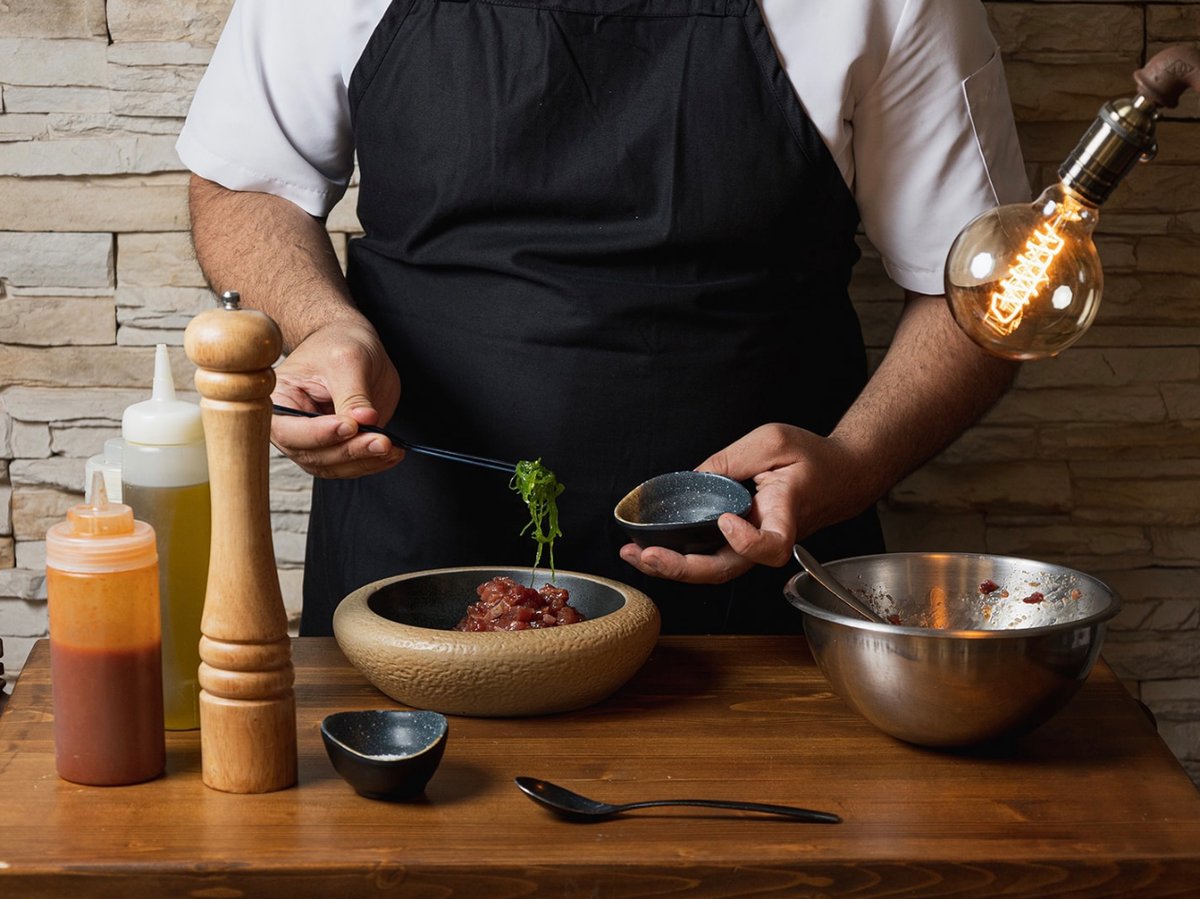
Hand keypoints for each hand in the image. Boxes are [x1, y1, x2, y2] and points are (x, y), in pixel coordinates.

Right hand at [269, 318, 403, 477]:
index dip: (318, 434)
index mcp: (279, 400)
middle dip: (349, 451)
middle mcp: (292, 426)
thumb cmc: (339, 343)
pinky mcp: (338, 446)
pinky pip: (352, 464)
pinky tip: (392, 454)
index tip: (349, 426)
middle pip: (313, 454)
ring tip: (391, 448)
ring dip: (364, 461)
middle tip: (381, 441)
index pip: (288, 429)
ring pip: (334, 466)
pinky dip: (373, 463)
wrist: (351, 343)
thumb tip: (365, 421)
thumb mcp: (347, 360)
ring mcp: (315, 440)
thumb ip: (353, 393)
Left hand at [618, 424, 869, 583]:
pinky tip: (650, 549)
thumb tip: (691, 479)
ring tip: (634, 554)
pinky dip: (679, 556)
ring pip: (714, 569)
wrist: (842, 476)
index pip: (771, 545)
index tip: (727, 520)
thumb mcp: (772, 441)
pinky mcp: (744, 544)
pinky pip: (711, 557)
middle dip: (682, 568)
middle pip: (727, 569)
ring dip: (672, 567)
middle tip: (646, 555)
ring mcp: (756, 546)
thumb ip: (730, 460)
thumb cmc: (813, 458)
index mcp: (786, 513)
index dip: (747, 542)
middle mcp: (770, 538)